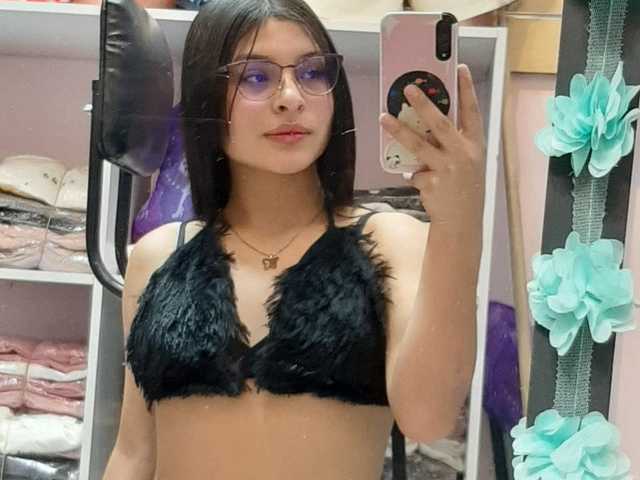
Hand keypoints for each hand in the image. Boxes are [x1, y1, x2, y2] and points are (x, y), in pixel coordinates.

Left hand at [379, 64, 485, 231]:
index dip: (466, 89)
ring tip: (383, 117)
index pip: (472, 111)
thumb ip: (450, 144)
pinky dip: (414, 175)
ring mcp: (447, 168)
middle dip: (423, 104)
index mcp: (475, 145)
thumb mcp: (466, 162)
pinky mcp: (431, 182)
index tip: (459, 68)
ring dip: (398, 129)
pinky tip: (421, 182)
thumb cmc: (463, 186)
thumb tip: (422, 125)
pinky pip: (414, 172)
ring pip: (418, 144)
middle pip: (440, 123)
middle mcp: (463, 154)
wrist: (461, 220)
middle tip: (408, 88)